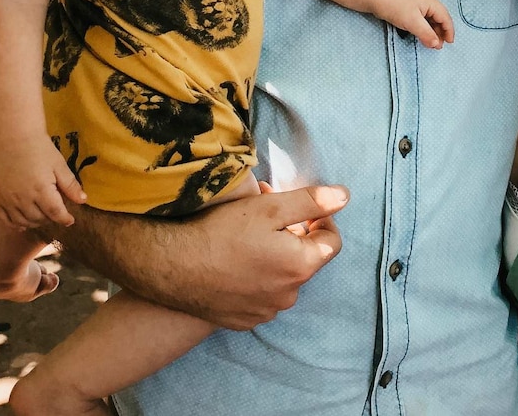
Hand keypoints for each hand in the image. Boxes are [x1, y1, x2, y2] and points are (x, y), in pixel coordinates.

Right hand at [0, 137, 86, 229]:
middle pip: (40, 219)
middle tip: (56, 212)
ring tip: (43, 216)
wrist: (13, 138)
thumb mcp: (59, 164)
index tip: (70, 220)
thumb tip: (83, 201)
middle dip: (51, 218)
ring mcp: (8, 199)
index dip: (65, 219)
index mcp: (41, 189)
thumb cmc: (39, 149)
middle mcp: (23, 198)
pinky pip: (5, 219)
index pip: (56, 213)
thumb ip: (70, 185)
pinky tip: (23, 223)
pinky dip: (15, 224)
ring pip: (24, 221)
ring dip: (35, 222)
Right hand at [72, 183, 348, 326]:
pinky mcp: (243, 320)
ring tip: (246, 237)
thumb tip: (344, 196)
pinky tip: (233, 262)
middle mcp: (289, 295)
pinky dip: (255, 278)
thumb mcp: (269, 208)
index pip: (332, 241)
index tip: (300, 207)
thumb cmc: (221, 232)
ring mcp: (265, 312)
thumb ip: (310, 202)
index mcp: (301, 266)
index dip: (321, 219)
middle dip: (293, 235)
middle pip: (305, 259)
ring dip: (274, 257)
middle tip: (266, 216)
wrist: (173, 267)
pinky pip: (261, 295)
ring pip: (282, 278)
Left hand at [377, 0, 454, 48]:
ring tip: (429, 41)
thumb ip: (426, 33)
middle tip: (438, 46)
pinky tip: (420, 32)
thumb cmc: (394, 5)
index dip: (449, 31)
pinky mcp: (407, 1)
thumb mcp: (412, 22)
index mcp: (430, 0)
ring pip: (429, 16)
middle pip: (438, 16)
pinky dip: (423, 24)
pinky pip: (420, 14)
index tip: (449, 43)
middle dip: (440, 31)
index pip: (445, 17)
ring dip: (431, 29)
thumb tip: (437, 44)